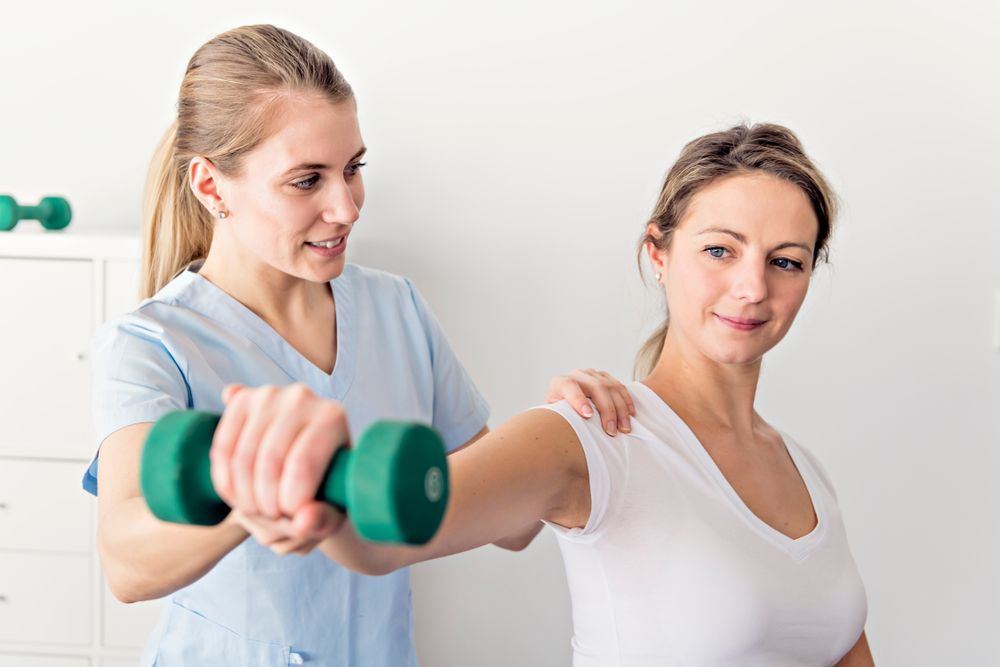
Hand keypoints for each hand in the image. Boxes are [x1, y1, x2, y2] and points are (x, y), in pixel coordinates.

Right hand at [209, 383, 349, 552]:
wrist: (306, 459)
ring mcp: (268, 395)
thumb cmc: (327, 488)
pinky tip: (237, 498)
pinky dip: (224, 481)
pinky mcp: (241, 400)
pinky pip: (222, 448)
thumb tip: (302, 523)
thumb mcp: (334, 509)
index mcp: (333, 418)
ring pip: (242, 458)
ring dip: (243, 498)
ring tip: (258, 512)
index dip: (290, 503)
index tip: (292, 520)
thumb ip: (324, 520)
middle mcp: (302, 397)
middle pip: (270, 462)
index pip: (303, 465)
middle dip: (265, 504)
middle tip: (273, 520)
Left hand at [546, 369, 635, 435]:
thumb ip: (558, 420)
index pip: (568, 385)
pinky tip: (631, 415)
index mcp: (559, 383)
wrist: (564, 404)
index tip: (587, 416)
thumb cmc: (559, 416)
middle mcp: (577, 375)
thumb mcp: (554, 417)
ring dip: (620, 409)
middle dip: (607, 410)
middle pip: (596, 387)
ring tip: (624, 428)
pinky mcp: (605, 377)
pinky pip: (620, 387)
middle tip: (611, 431)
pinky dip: (627, 401)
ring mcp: (593, 374)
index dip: (578, 399)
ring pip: (611, 387)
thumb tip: (564, 435)